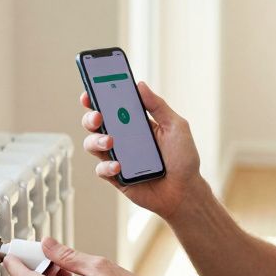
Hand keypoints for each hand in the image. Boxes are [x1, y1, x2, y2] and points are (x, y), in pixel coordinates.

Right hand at [79, 82, 204, 219]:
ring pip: (92, 144)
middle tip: (98, 116)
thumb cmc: (183, 159)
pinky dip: (107, 166)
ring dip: (96, 140)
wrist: (184, 191)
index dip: (97, 97)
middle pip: (95, 123)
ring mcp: (118, 157)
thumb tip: (140, 84)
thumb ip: (158, 106)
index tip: (90, 91)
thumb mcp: (176, 126)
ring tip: (110, 142)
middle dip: (90, 117)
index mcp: (135, 122)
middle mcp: (123, 138)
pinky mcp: (116, 177)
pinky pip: (101, 169)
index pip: (112, 106)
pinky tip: (119, 166)